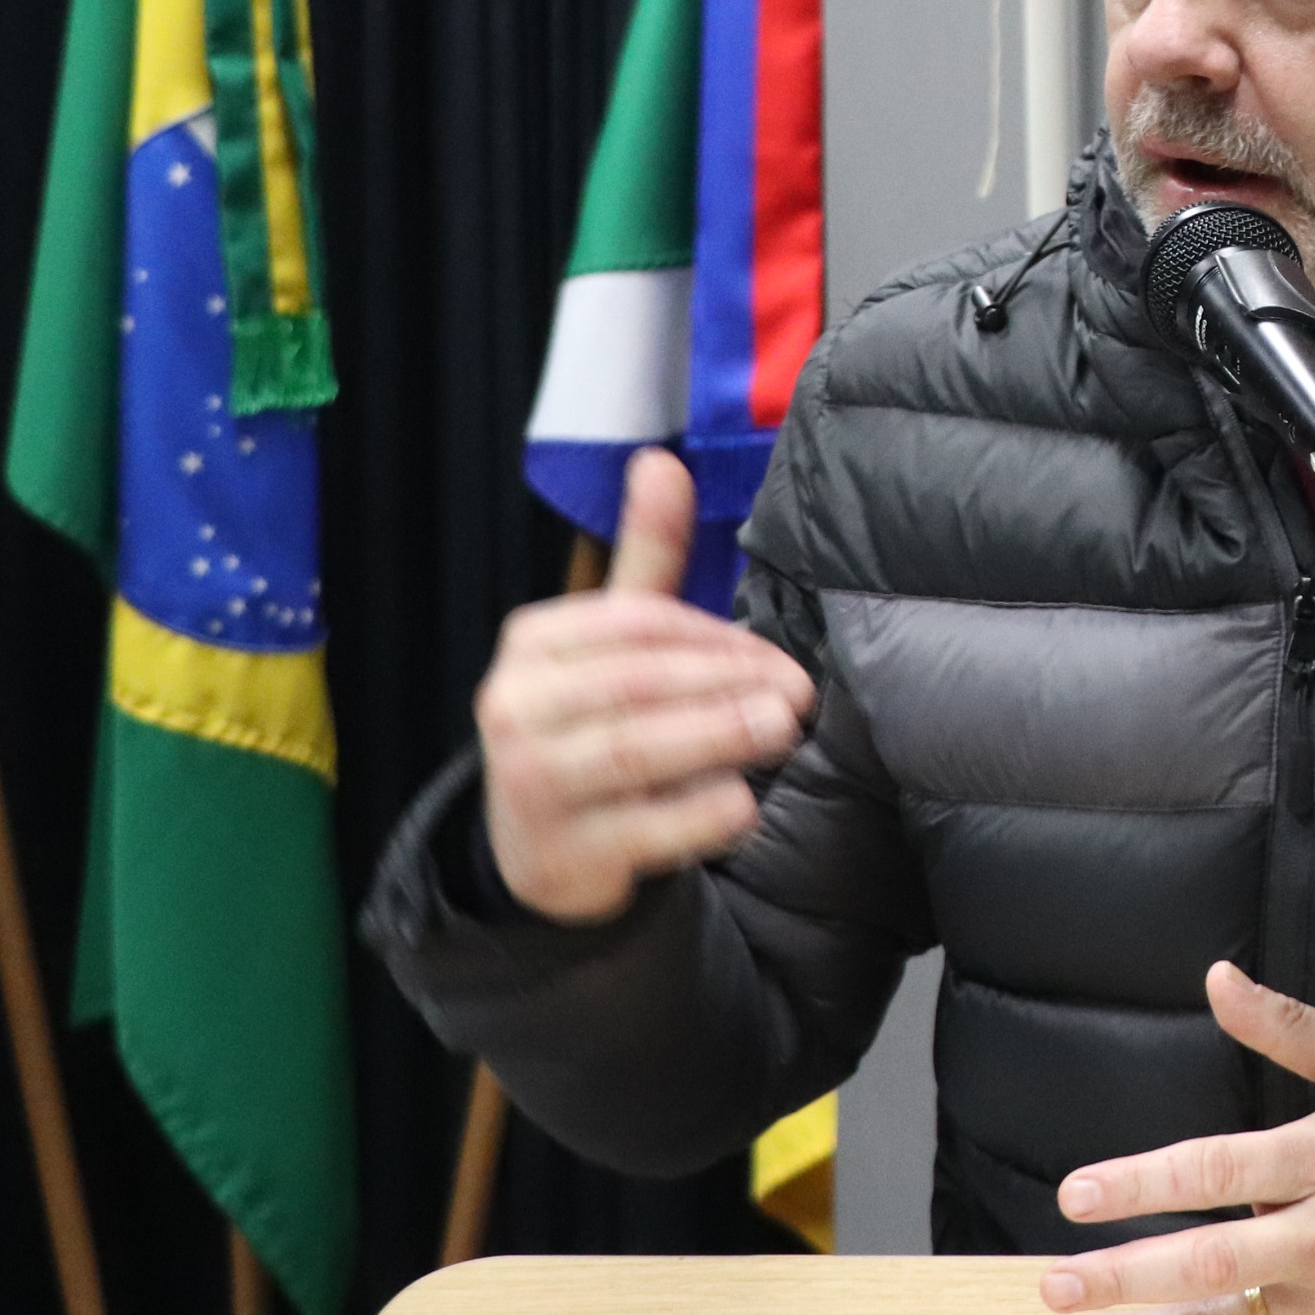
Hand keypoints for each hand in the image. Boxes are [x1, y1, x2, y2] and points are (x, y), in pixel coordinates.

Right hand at [476, 448, 816, 922]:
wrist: (538, 849)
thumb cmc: (592, 722)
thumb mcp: (614, 639)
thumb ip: (646, 556)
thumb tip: (659, 459)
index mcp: (534, 643)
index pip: (636, 626)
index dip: (715, 640)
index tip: (777, 661)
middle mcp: (516, 707)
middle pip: (637, 683)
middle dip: (726, 685)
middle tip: (798, 694)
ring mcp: (531, 785)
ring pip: (633, 751)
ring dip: (716, 738)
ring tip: (781, 730)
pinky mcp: (559, 854)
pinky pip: (638, 829)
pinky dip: (694, 816)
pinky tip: (741, 804)